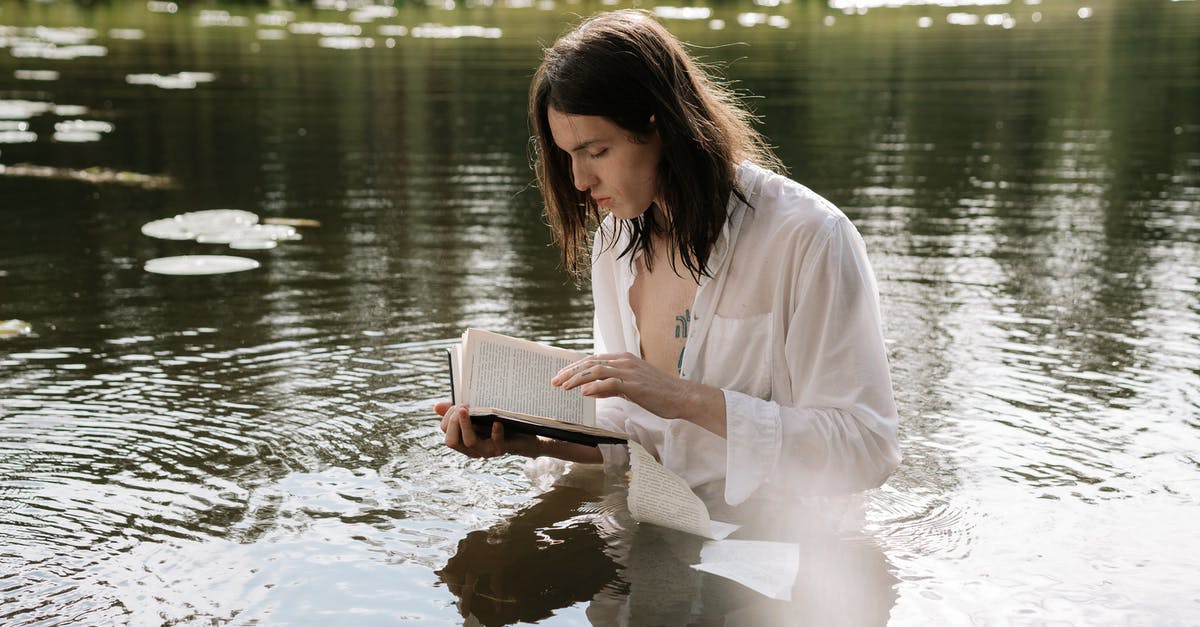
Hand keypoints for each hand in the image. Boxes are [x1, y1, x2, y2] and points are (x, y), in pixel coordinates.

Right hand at [436, 402, 539, 458]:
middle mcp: (471, 448)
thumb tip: (436, 407)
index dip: (447, 418)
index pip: (446, 432)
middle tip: (461, 407)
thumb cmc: (498, 423)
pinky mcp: (501, 449)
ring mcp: (486, 451)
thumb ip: (458, 411)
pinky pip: (495, 443)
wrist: (526, 434)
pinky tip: (496, 421)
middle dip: (453, 422)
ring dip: (466, 425)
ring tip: (468, 410)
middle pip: (451, 441)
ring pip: (469, 443)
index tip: (456, 404)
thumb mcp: (478, 415)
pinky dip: (495, 432)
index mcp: (463, 439)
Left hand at [550, 353, 727, 435]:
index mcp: (623, 360)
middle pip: (590, 363)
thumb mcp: (631, 388)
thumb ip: (610, 387)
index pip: (592, 360)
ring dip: (577, 378)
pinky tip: (583, 392)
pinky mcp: (635, 385)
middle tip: (554, 381)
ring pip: (597, 370)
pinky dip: (595, 386)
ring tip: (563, 387)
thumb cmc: (658, 394)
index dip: (574, 368)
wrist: (681, 397)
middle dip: (569, 372)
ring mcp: (630, 372)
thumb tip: (588, 390)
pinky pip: (611, 383)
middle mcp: (624, 362)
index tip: (559, 377)